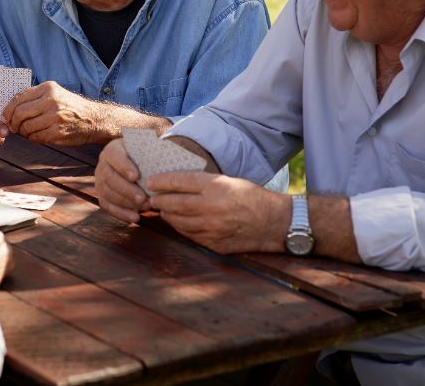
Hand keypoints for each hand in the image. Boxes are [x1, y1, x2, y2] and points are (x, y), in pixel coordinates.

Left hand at [3, 81, 102, 144]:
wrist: (94, 119)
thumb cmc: (70, 107)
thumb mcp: (55, 94)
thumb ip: (34, 98)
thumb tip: (8, 111)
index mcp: (48, 88)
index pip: (18, 98)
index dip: (8, 110)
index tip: (5, 117)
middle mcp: (51, 100)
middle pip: (19, 113)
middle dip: (13, 123)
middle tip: (14, 127)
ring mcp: (55, 117)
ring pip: (26, 127)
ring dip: (23, 132)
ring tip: (28, 132)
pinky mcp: (58, 132)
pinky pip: (36, 137)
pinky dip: (33, 138)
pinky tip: (37, 136)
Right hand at [95, 138, 149, 223]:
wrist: (138, 167)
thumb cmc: (145, 157)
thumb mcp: (147, 149)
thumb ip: (151, 149)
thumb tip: (162, 148)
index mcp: (113, 150)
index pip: (114, 156)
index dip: (123, 166)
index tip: (136, 176)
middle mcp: (103, 164)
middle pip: (110, 177)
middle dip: (127, 189)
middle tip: (143, 198)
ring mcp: (100, 181)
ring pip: (108, 193)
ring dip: (126, 202)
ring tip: (144, 207)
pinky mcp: (102, 196)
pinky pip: (108, 206)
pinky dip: (121, 213)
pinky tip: (135, 218)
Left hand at [147, 172, 286, 253]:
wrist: (273, 223)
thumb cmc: (251, 197)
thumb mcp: (229, 181)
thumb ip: (203, 183)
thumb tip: (176, 183)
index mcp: (216, 187)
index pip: (180, 181)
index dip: (162, 181)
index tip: (151, 181)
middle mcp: (211, 208)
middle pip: (175, 203)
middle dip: (159, 200)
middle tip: (151, 197)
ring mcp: (212, 228)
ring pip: (178, 221)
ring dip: (167, 215)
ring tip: (162, 209)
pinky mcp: (213, 243)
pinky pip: (188, 235)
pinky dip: (180, 227)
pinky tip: (176, 222)